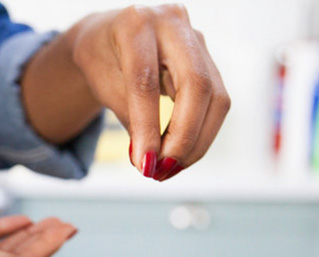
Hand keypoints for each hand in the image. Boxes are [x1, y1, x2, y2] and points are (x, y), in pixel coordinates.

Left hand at [21, 4, 229, 180]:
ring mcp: (198, 39)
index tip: (144, 164)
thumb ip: (128, 116)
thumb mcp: (102, 84)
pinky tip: (181, 155)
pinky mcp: (210, 60)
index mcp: (135, 23)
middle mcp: (173, 23)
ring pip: (215, 98)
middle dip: (183, 138)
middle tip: (162, 171)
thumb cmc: (102, 59)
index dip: (148, 126)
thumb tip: (150, 160)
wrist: (111, 36)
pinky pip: (217, 104)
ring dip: (195, 143)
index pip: (146, 80)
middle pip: (196, 85)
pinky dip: (200, 135)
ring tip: (169, 169)